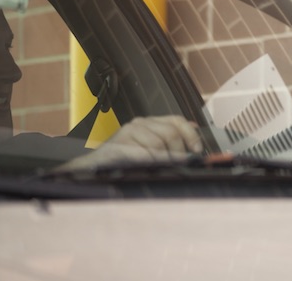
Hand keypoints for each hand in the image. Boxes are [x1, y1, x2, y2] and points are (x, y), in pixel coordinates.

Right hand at [61, 115, 201, 169]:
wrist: (95, 167)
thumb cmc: (123, 160)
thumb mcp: (150, 150)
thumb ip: (169, 144)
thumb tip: (194, 144)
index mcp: (150, 123)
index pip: (177, 121)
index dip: (190, 135)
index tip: (197, 150)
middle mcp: (140, 123)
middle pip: (170, 133)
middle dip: (178, 151)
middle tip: (178, 165)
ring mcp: (129, 131)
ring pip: (158, 144)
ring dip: (164, 159)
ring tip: (162, 168)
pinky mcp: (119, 143)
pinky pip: (144, 153)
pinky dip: (152, 161)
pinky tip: (151, 167)